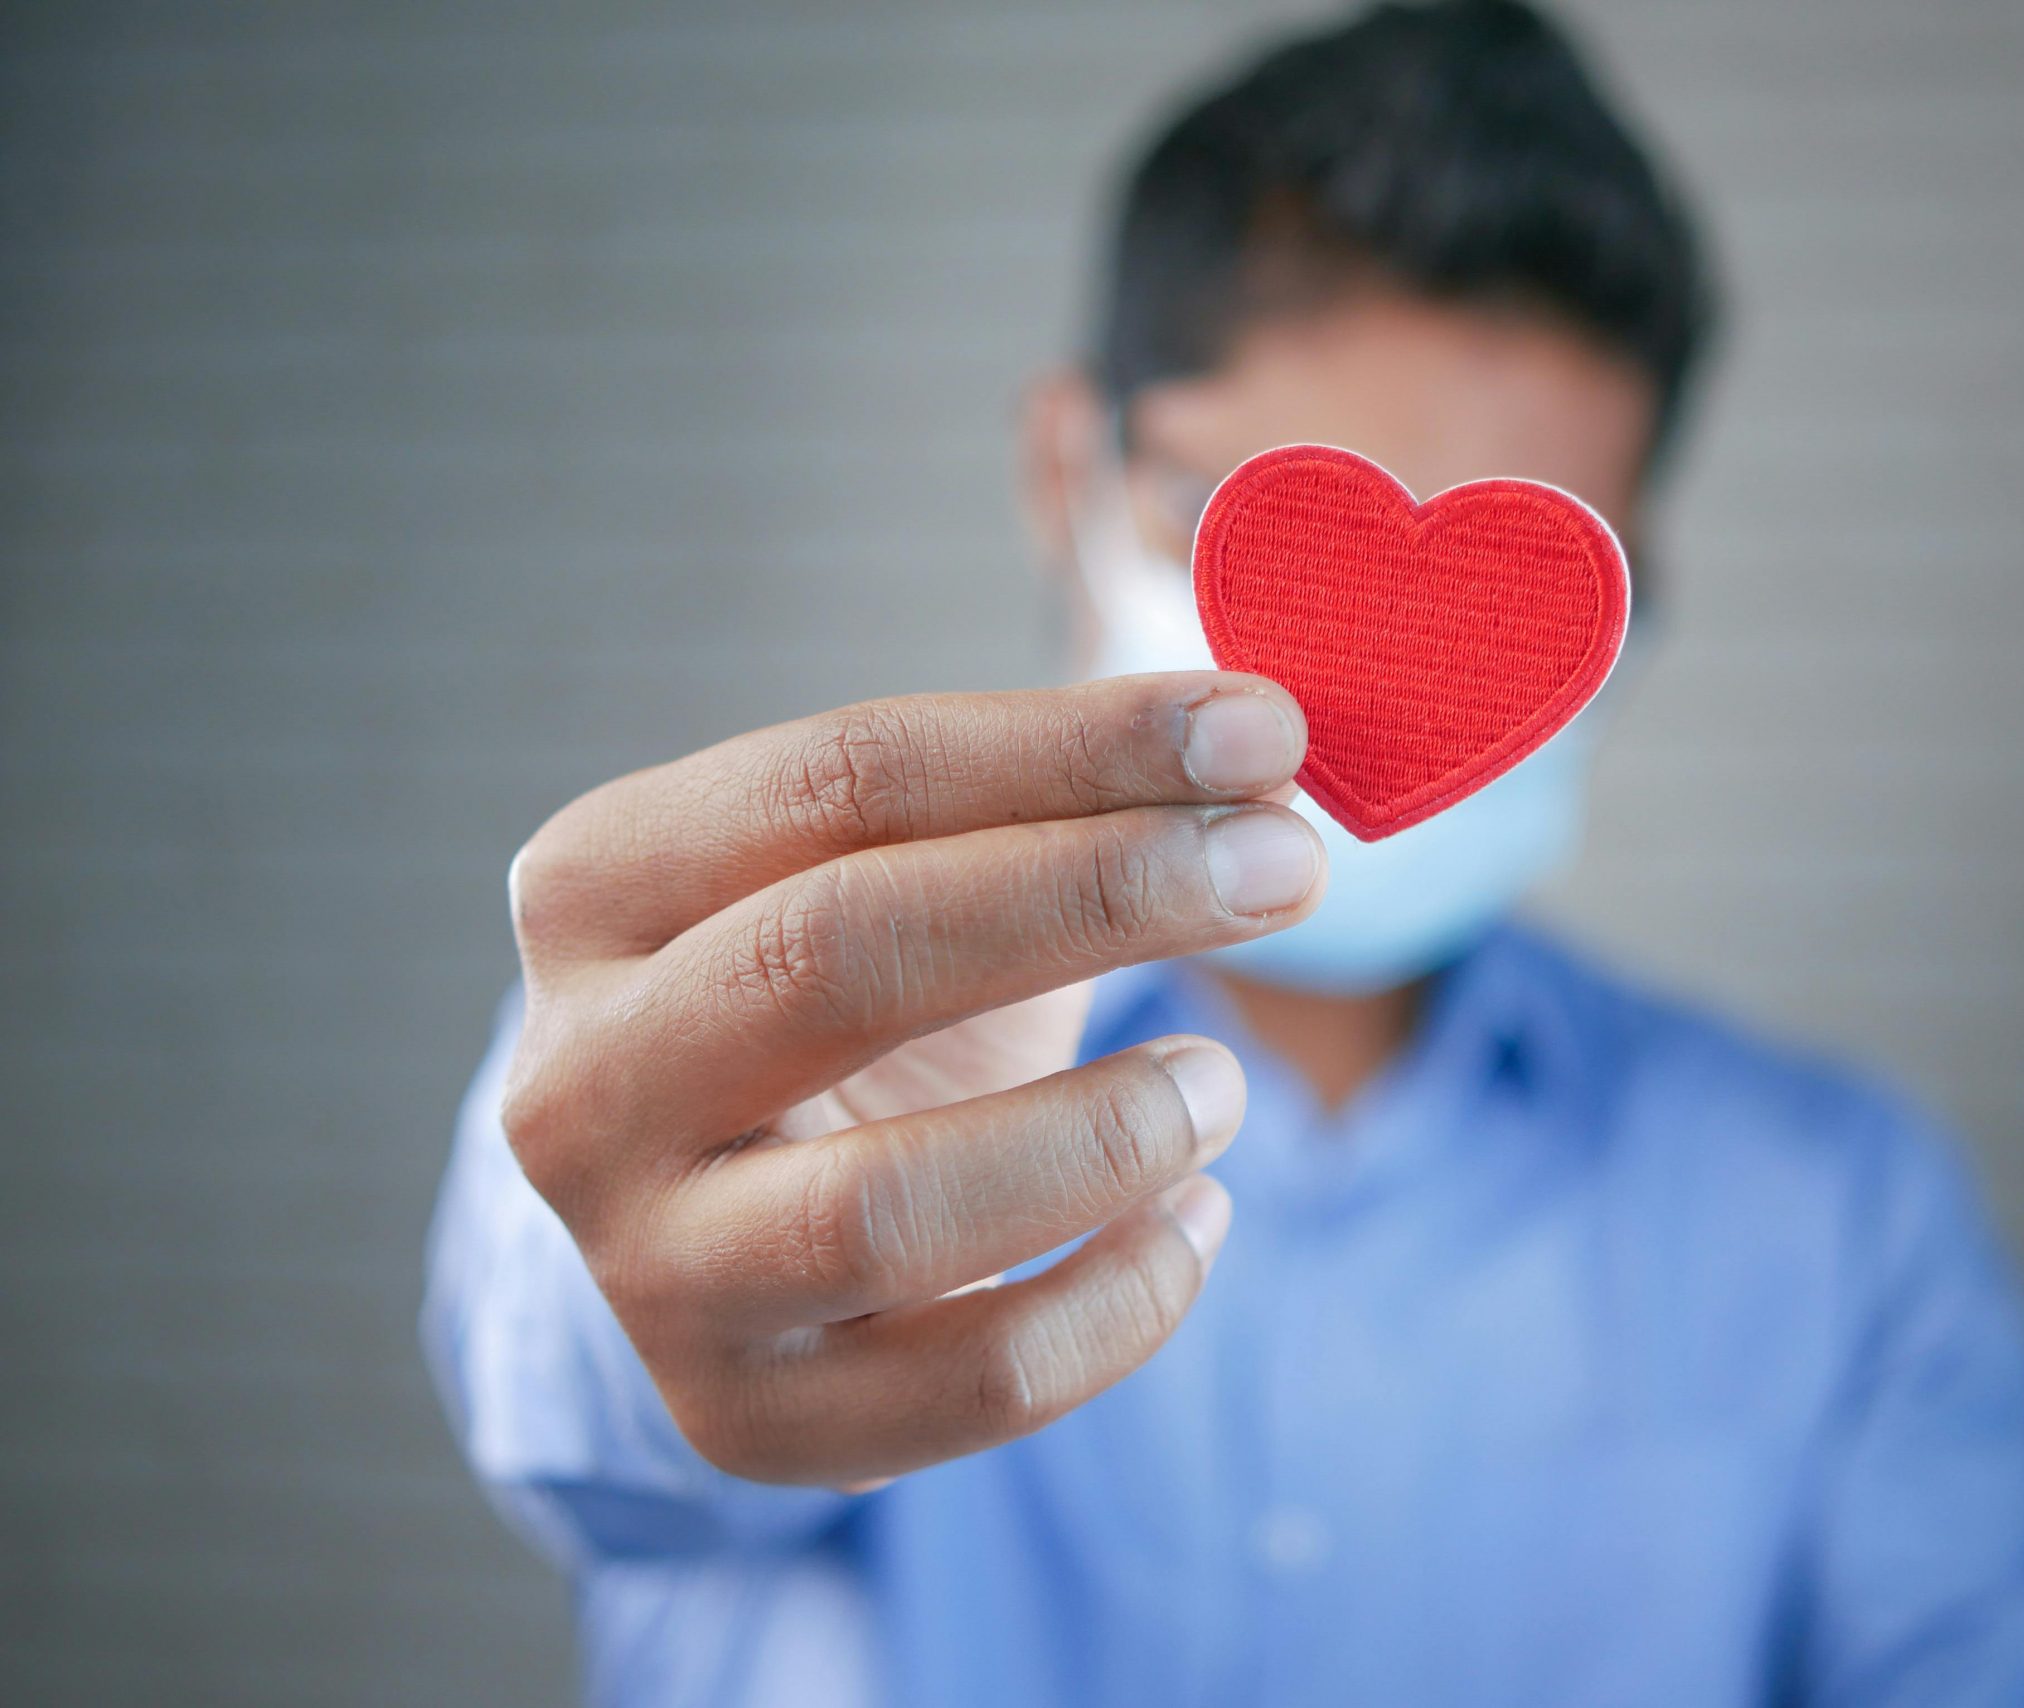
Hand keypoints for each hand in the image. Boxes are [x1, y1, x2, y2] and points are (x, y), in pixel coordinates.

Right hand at [498, 674, 1322, 1485]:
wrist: (732, 1228)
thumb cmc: (860, 1006)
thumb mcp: (913, 873)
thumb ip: (1058, 795)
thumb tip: (1260, 746)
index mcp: (599, 887)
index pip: (844, 779)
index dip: (1071, 744)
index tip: (1259, 727)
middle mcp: (581, 1078)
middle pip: (842, 954)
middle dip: (1096, 895)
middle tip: (1287, 864)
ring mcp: (645, 1268)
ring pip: (884, 1207)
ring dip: (1102, 1133)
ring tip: (1222, 1083)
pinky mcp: (744, 1419)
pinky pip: (973, 1382)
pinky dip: (1126, 1298)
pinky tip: (1197, 1214)